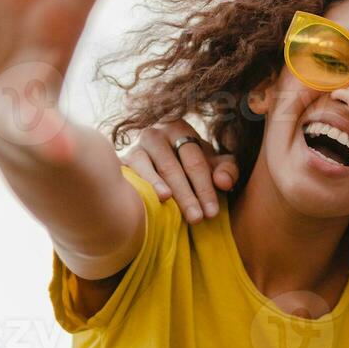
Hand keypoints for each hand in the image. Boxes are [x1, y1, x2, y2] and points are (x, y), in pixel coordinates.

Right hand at [121, 120, 238, 222]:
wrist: (158, 159)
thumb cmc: (192, 163)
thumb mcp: (214, 164)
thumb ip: (227, 171)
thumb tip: (223, 182)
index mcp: (180, 129)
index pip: (195, 161)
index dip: (205, 188)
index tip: (212, 212)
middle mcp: (154, 134)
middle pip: (171, 167)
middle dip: (186, 194)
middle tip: (196, 218)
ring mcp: (134, 147)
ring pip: (146, 168)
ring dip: (157, 186)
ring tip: (166, 200)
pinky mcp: (120, 162)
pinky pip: (127, 174)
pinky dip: (135, 185)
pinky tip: (141, 199)